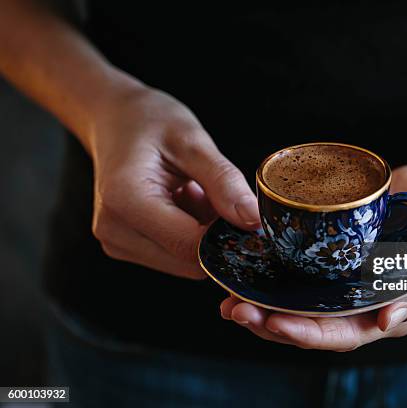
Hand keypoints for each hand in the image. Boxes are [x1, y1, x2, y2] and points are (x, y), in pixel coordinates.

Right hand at [88, 87, 259, 278]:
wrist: (114, 119)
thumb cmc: (149, 121)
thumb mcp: (193, 140)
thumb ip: (224, 182)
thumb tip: (254, 221)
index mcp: (125, 199)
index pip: (190, 245)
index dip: (229, 237)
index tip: (252, 216)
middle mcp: (114, 229)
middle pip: (189, 261)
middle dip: (217, 236)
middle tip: (219, 195)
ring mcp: (117, 241)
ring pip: (186, 262)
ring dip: (205, 234)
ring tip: (196, 193)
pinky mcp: (126, 246)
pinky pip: (175, 255)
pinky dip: (192, 233)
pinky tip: (186, 202)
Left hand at [220, 162, 406, 350]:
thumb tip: (390, 319)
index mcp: (398, 309)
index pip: (351, 333)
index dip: (316, 333)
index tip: (280, 322)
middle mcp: (367, 302)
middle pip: (317, 325)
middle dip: (277, 324)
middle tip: (239, 313)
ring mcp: (347, 280)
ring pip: (303, 305)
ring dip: (266, 308)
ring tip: (230, 302)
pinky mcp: (334, 256)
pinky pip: (301, 272)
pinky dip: (272, 277)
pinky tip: (243, 274)